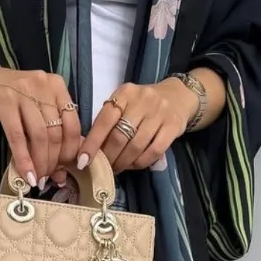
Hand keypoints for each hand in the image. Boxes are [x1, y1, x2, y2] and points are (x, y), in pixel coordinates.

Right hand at [0, 65, 80, 188]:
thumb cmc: (7, 98)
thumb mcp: (34, 108)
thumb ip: (50, 130)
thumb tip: (61, 170)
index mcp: (56, 85)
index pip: (73, 124)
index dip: (71, 151)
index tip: (66, 170)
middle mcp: (42, 85)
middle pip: (57, 132)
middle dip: (54, 161)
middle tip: (48, 178)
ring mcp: (23, 91)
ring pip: (40, 136)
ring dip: (40, 163)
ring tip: (38, 179)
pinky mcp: (4, 101)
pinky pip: (18, 137)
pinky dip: (24, 159)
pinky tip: (26, 174)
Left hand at [78, 79, 194, 174]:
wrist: (178, 96)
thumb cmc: (143, 104)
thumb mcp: (124, 103)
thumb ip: (109, 120)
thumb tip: (89, 148)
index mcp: (125, 93)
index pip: (104, 120)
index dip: (92, 143)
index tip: (82, 161)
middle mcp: (142, 100)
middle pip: (119, 136)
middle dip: (109, 157)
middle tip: (103, 167)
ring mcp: (159, 113)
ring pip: (136, 146)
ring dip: (123, 162)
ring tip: (117, 168)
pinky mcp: (173, 126)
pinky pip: (154, 151)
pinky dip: (141, 162)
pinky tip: (134, 165)